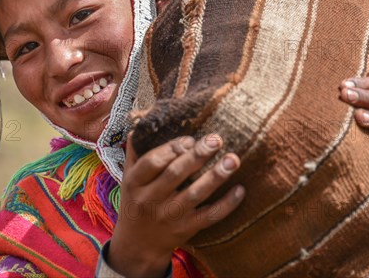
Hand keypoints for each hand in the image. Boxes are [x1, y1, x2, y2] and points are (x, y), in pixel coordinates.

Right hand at [108, 134, 243, 277]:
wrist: (138, 245)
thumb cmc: (136, 202)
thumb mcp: (128, 178)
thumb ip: (135, 152)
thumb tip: (141, 123)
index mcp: (135, 183)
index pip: (152, 162)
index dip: (171, 148)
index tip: (190, 139)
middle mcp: (151, 200)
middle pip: (175, 174)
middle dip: (197, 155)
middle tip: (216, 139)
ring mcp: (170, 216)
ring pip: (195, 194)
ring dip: (216, 176)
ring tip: (233, 159)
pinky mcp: (186, 229)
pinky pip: (209, 216)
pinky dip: (227, 204)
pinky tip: (240, 189)